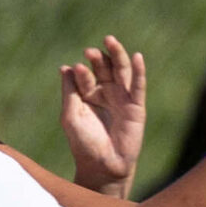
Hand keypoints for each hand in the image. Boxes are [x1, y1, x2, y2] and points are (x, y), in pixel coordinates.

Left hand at [60, 37, 146, 194]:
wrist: (103, 166)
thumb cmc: (84, 143)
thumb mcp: (71, 115)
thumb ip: (70, 91)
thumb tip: (66, 67)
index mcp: (88, 95)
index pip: (86, 75)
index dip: (82, 72)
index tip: (77, 70)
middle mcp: (106, 94)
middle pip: (105, 68)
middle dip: (98, 58)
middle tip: (89, 51)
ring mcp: (122, 99)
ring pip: (122, 72)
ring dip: (117, 55)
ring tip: (110, 41)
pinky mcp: (137, 107)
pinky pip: (139, 86)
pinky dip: (139, 71)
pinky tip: (138, 57)